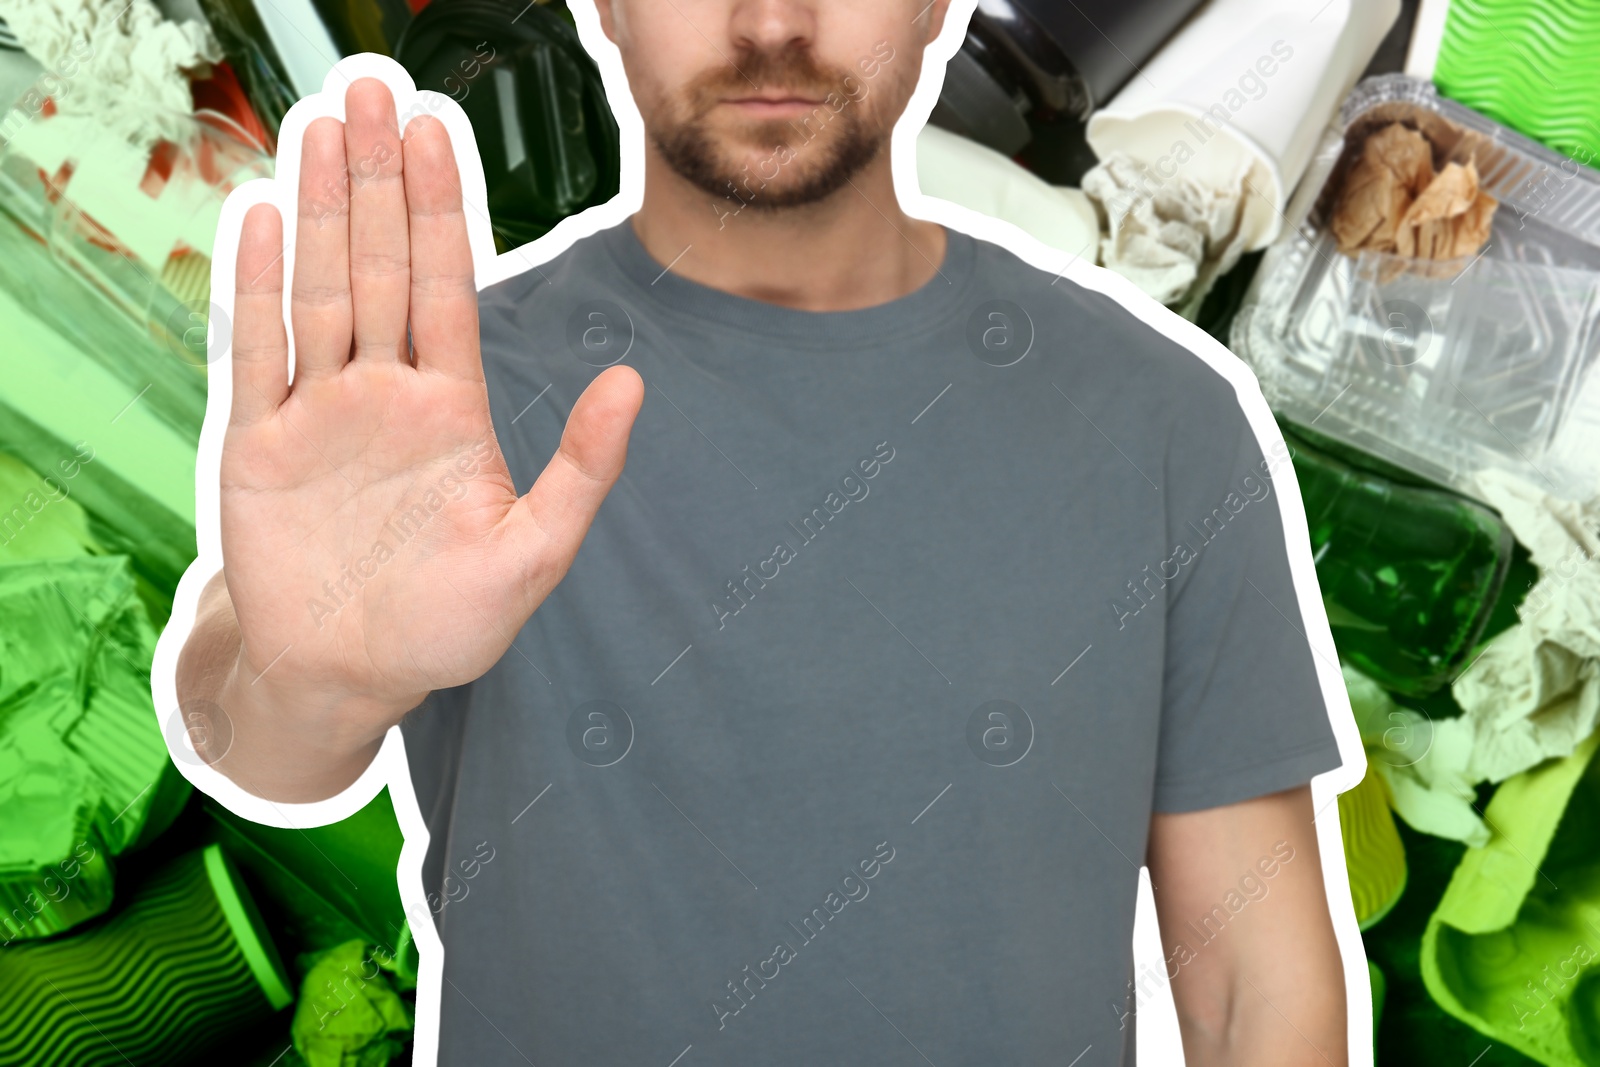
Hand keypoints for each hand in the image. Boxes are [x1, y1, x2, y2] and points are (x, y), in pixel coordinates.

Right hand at [220, 78, 641, 752]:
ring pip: (319, 290)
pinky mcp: (259, 445)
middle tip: (369, 92)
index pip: (444, 288)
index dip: (438, 211)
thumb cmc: (448, 625)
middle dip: (375, 182)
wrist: (350, 677)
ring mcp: (319, 413)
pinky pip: (256, 354)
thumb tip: (633, 383)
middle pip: (379, 266)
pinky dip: (256, 289)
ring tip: (316, 128)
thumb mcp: (535, 553)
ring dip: (316, 211)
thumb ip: (581, 469)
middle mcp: (383, 394)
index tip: (435, 134)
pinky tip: (259, 221)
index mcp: (449, 408)